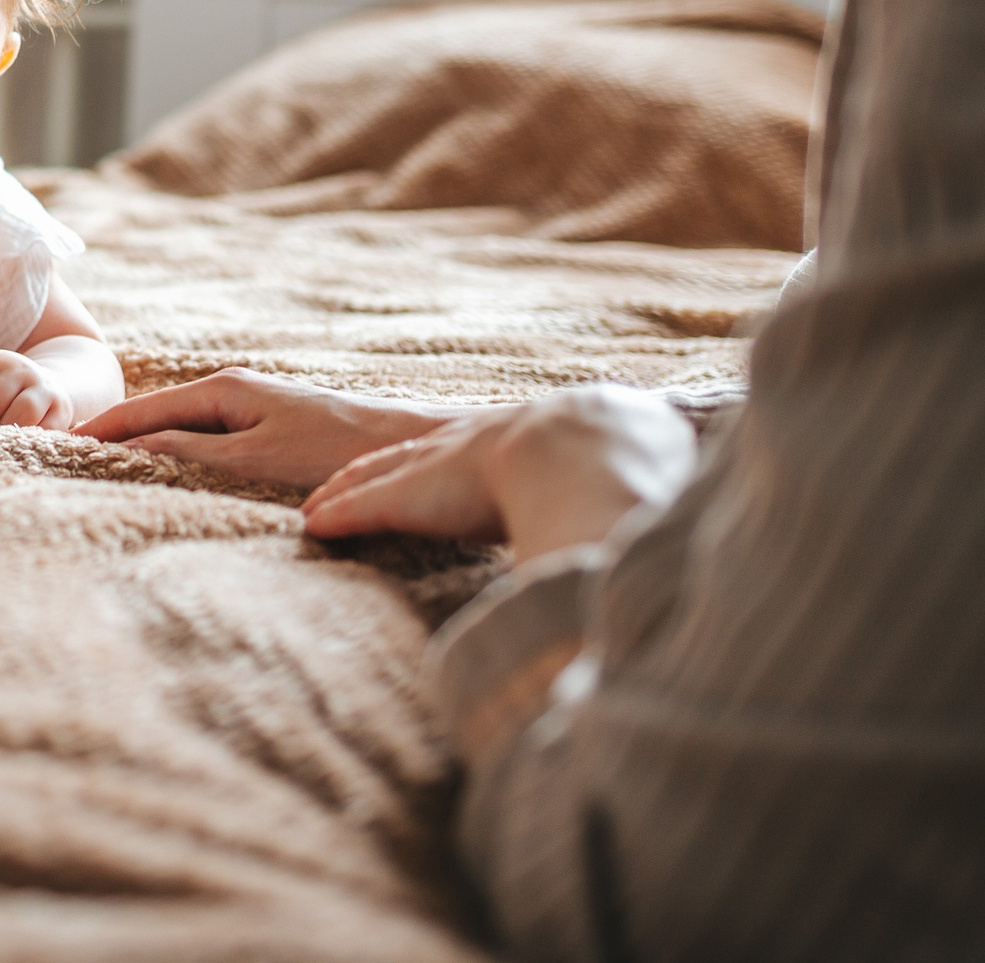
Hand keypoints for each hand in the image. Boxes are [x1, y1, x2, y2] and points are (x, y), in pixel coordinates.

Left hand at [0, 350, 71, 429]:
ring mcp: (45, 389)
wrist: (49, 389)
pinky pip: (45, 428)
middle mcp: (24, 370)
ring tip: (2, 431)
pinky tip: (22, 435)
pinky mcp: (62, 411)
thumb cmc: (3, 390)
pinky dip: (30, 436)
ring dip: (7, 428)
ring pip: (23, 411)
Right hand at [73, 368, 455, 487]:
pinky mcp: (280, 441)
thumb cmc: (335, 453)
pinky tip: (180, 489)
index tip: (53, 452)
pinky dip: (187, 466)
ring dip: (152, 457)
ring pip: (189, 439)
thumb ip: (187, 453)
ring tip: (111, 484)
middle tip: (71, 472)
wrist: (416, 450)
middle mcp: (239, 395)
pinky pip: (215, 451)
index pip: (142, 410)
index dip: (100, 432)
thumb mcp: (250, 458)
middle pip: (161, 420)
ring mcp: (260, 417)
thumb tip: (127, 448)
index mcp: (225, 390)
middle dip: (118, 443)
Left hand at [301, 386, 697, 560]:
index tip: (424, 467)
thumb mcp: (620, 477)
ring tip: (320, 504)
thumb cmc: (619, 466)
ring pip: (379, 479)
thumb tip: (671, 538)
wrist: (592, 447)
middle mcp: (471, 450)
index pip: (467, 454)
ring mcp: (441, 471)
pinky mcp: (415, 494)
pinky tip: (313, 524)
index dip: (441, 461)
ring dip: (347, 494)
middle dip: (377, 468)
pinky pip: (365, 505)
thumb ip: (625, 503)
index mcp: (517, 447)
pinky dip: (339, 514)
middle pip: (411, 458)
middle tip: (347, 479)